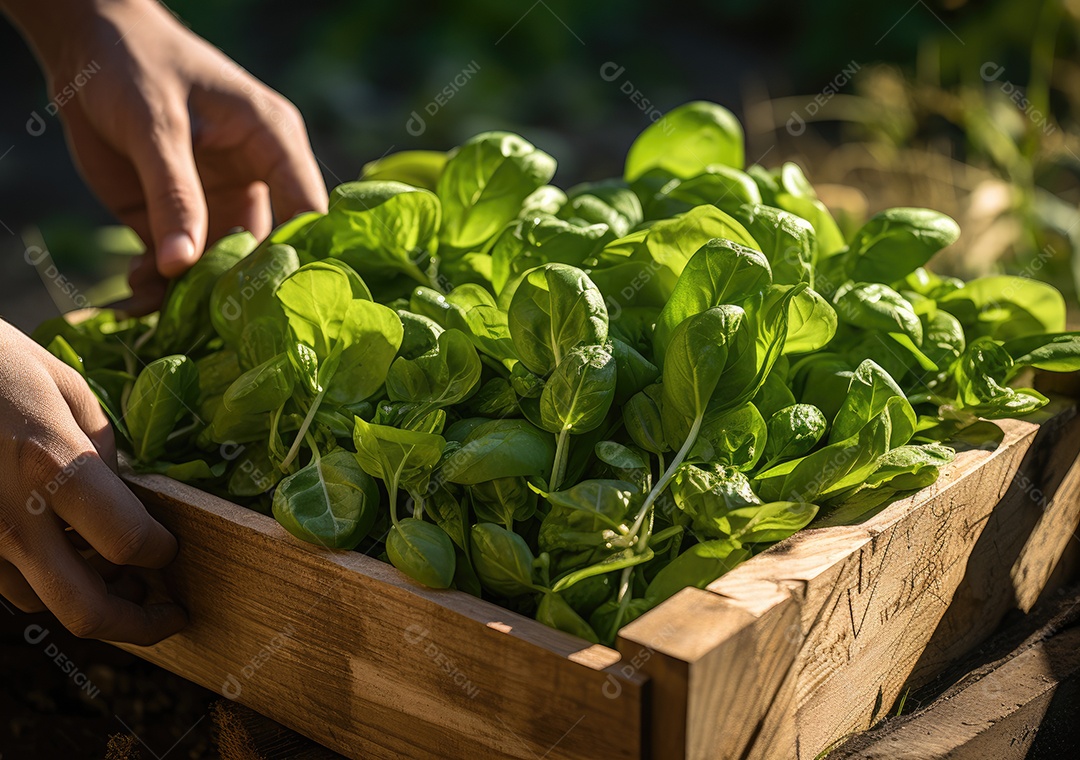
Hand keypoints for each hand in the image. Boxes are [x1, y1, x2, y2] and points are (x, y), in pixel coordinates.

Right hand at [0, 319, 185, 644]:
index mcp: (52, 465)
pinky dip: (43, 581)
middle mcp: (11, 516)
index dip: (162, 552)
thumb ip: (102, 446)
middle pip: (86, 609)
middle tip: (168, 613)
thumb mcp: (62, 385)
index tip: (171, 547)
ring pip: (44, 604)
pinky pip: (5, 585)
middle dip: (139, 624)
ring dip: (90, 598)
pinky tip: (61, 555)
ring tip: (117, 576)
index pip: (129, 542)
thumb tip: (125, 491)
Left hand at [7, 0, 327, 311]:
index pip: (308, 210)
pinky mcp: (176, 219)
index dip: (304, 255)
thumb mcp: (156, 125)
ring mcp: (215, 204)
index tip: (286, 301)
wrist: (81, 46)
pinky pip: (177, 265)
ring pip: (221, 266)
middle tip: (213, 318)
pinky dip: (159, 286)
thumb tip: (182, 265)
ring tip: (157, 303)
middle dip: (241, 286)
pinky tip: (136, 293)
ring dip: (192, 291)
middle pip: (267, 250)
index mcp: (273, 146)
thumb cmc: (135, 63)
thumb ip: (173, 194)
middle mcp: (255, 181)